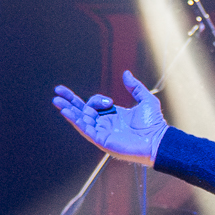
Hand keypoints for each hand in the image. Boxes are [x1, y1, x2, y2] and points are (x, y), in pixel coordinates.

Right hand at [51, 70, 171, 165]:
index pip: (94, 105)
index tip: (109, 102)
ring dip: (68, 111)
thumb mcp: (146, 100)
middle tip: (57, 92)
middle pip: (82, 111)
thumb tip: (126, 73)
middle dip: (70, 102)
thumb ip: (135, 87)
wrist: (158, 140)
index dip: (96, 100)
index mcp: (113, 115)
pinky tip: (66, 112)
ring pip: (81, 120)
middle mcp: (105, 124)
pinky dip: (75, 121)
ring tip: (56, 101)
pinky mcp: (102, 140)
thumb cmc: (155, 124)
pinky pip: (85, 130)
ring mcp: (102, 133)